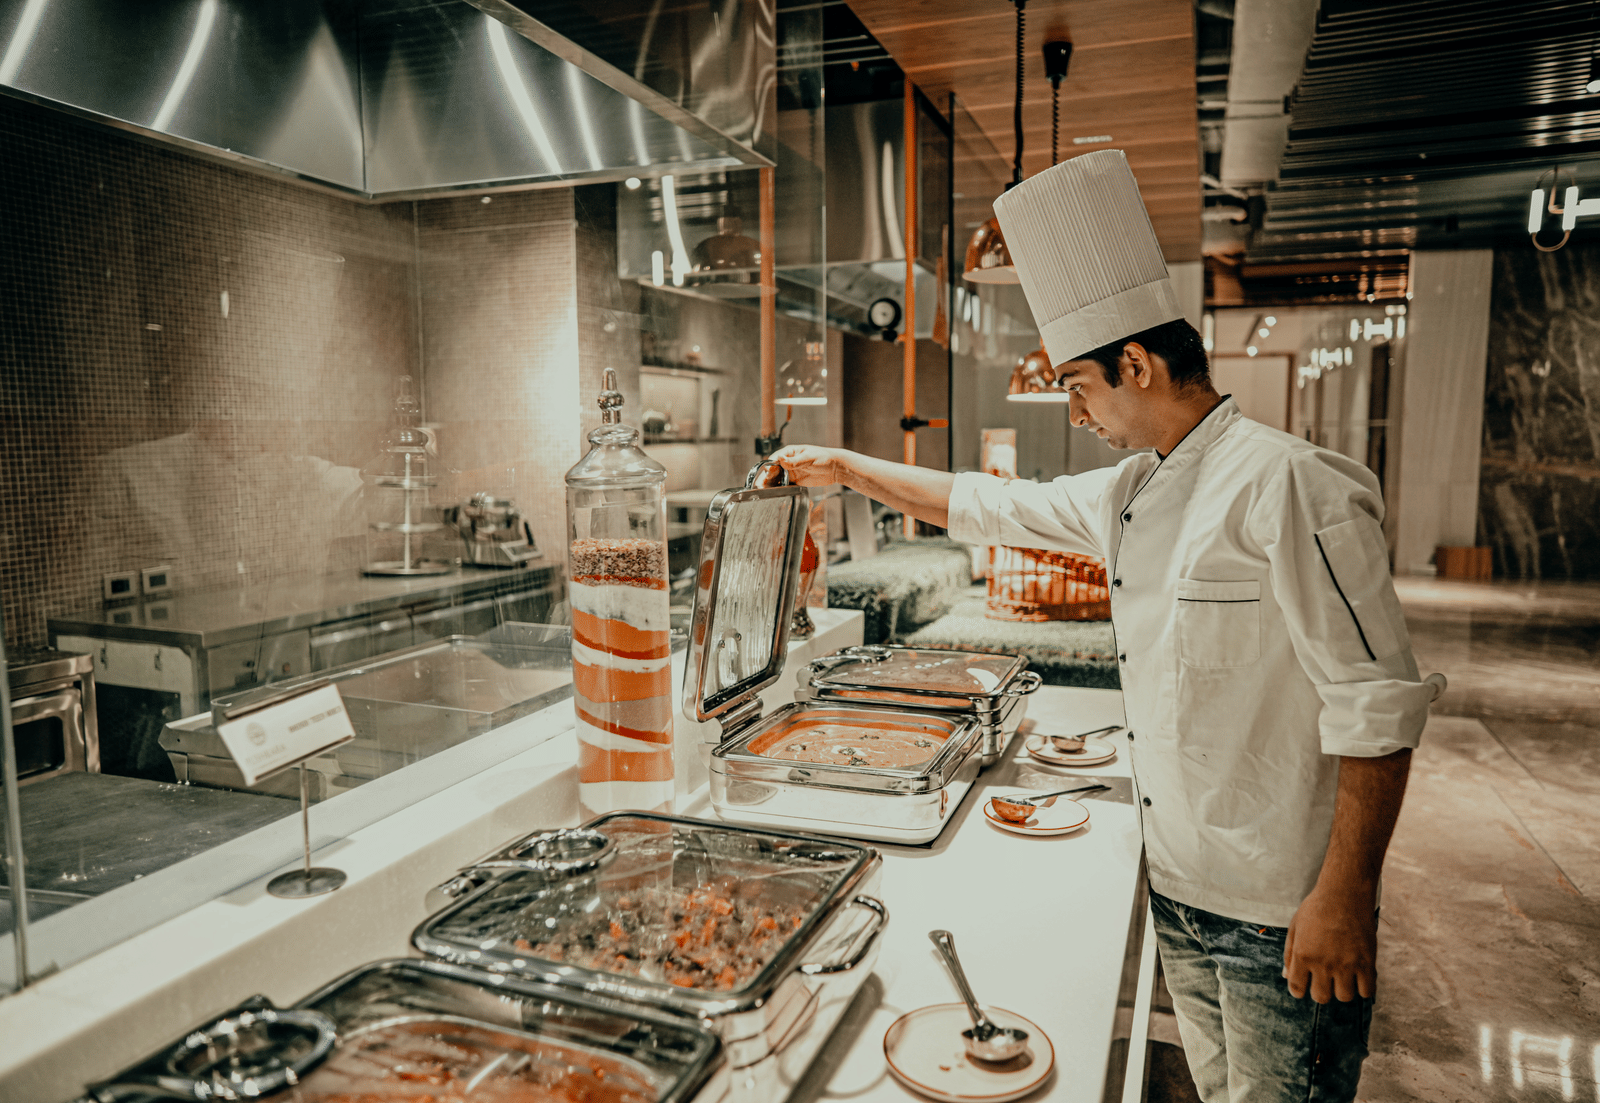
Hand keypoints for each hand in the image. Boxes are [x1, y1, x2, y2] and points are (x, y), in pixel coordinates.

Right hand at [771, 445, 844, 487]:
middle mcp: (788, 462)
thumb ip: (795, 461)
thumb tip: (780, 459)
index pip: (775, 459)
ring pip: (777, 478)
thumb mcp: (809, 458)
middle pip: (773, 470)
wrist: (836, 468)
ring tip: (764, 491)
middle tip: (760, 486)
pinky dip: (779, 489)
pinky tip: (774, 494)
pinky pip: (784, 485)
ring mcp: (791, 472)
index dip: (769, 466)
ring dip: (771, 484)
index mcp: (790, 452)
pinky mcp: (795, 481)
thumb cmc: (824, 458)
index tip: (767, 473)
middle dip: (766, 477)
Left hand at [1282, 884, 1376, 1002]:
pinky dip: (1363, 988)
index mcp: (1302, 955)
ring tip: (1343, 977)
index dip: (1299, 991)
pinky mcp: (1366, 962)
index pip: (1297, 988)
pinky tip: (1360, 977)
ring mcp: (1346, 964)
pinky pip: (1367, 991)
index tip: (1304, 988)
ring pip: (1344, 997)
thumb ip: (1290, 953)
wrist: (1344, 893)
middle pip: (1321, 997)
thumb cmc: (1317, 907)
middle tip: (1325, 981)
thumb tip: (1286, 976)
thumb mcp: (1295, 927)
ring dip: (1342, 989)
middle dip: (1321, 992)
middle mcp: (1323, 963)